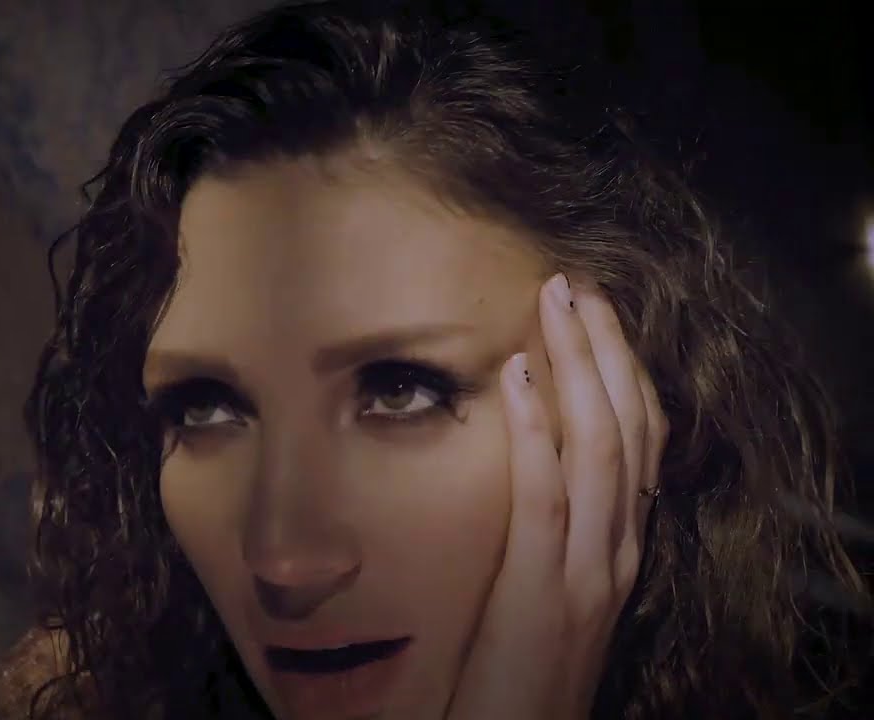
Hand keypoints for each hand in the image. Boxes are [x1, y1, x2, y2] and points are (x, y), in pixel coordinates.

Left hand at [444, 274, 668, 719]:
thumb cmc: (527, 669)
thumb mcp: (555, 591)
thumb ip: (558, 532)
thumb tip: (535, 460)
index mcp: (622, 546)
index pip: (640, 441)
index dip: (623, 372)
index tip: (594, 315)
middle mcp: (619, 549)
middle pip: (629, 428)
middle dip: (606, 350)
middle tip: (577, 285)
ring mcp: (589, 569)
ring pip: (599, 447)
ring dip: (578, 367)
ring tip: (555, 304)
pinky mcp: (544, 590)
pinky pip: (544, 494)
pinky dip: (533, 429)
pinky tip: (515, 374)